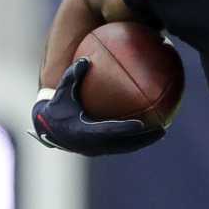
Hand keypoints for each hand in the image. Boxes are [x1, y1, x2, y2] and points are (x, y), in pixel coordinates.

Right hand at [31, 59, 164, 155]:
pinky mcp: (100, 149)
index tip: (141, 124)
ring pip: (125, 147)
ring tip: (162, 130)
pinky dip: (136, 139)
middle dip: (143, 139)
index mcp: (83, 132)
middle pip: (123, 144)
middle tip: (162, 129)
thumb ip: (73, 75)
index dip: (125, 129)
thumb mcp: (62, 90)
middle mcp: (92, 144)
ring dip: (144, 141)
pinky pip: (122, 145)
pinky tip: (150, 128)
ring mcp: (97, 149)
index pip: (109, 131)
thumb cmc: (57, 105)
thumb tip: (85, 59)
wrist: (46, 127)